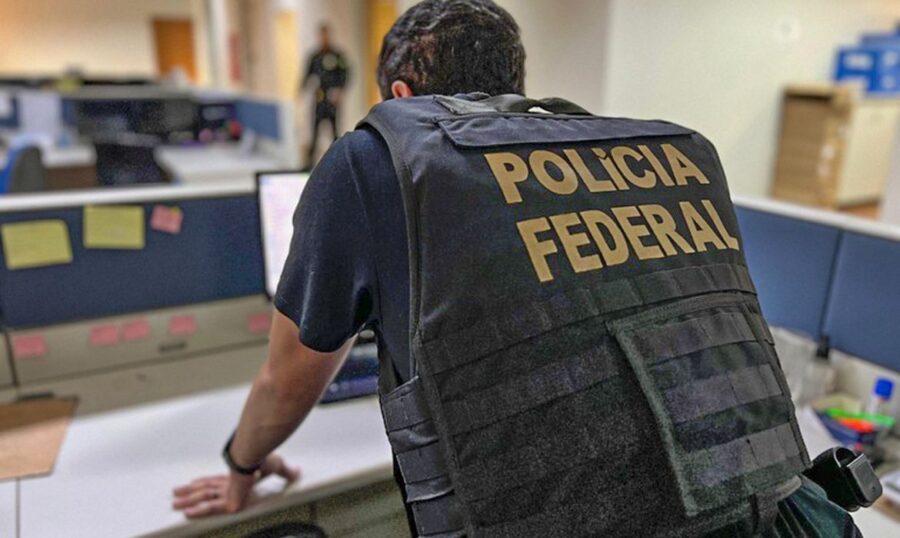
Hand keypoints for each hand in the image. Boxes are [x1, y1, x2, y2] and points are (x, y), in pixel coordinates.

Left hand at [172, 454, 299, 517]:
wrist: (256, 451)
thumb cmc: (265, 456)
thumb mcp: (277, 465)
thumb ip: (286, 472)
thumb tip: (296, 472)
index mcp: (238, 476)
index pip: (218, 481)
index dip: (205, 482)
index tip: (194, 484)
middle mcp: (229, 482)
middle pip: (206, 489)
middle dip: (190, 492)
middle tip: (175, 495)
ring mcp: (226, 490)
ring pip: (203, 498)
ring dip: (188, 500)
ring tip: (175, 503)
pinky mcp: (228, 498)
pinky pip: (211, 507)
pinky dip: (199, 511)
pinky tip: (188, 514)